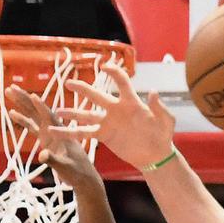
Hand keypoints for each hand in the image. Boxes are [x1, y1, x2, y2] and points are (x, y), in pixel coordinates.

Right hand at [6, 86, 99, 187]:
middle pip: (38, 110)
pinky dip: (23, 120)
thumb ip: (53, 160)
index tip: (33, 96)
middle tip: (11, 87)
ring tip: (9, 93)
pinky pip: (32, 127)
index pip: (49, 116)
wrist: (83, 176)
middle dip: (25, 98)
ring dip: (22, 104)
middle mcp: (55, 128)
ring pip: (33, 115)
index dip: (41, 107)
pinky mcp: (46, 139)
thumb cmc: (77, 172)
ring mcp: (49, 132)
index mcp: (61, 132)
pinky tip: (12, 113)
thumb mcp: (64, 167)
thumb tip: (42, 155)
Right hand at [51, 64, 175, 169]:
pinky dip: (71, 133)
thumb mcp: (166, 121)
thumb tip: (153, 92)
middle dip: (83, 90)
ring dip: (72, 113)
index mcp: (131, 102)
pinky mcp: (104, 135)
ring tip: (57, 111)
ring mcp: (108, 122)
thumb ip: (160, 108)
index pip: (121, 82)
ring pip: (86, 115)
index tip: (105, 67)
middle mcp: (116, 109)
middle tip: (69, 83)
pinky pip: (85, 133)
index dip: (114, 73)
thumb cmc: (163, 136)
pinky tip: (58, 132)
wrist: (155, 155)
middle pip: (97, 96)